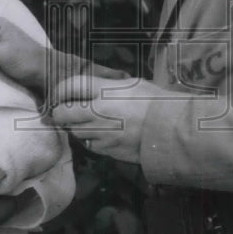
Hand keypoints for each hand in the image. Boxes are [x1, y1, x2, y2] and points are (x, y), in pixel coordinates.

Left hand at [50, 75, 166, 163]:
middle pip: (62, 114)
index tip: (59, 94)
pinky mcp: (109, 150)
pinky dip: (92, 140)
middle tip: (63, 112)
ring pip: (75, 132)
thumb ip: (106, 86)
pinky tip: (102, 135)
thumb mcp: (131, 84)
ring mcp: (103, 133)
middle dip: (59, 113)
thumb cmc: (155, 101)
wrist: (173, 128)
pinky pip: (90, 145)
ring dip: (77, 128)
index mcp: (105, 91)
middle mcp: (99, 112)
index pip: (69, 86)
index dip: (59, 90)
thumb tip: (87, 88)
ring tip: (88, 123)